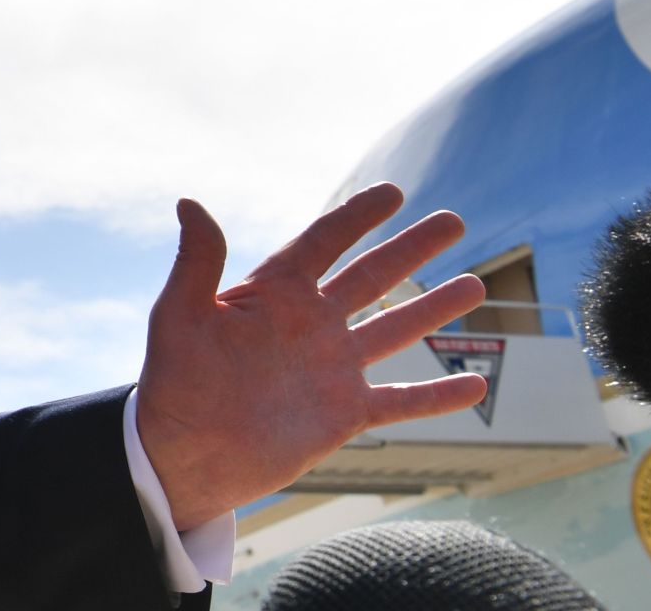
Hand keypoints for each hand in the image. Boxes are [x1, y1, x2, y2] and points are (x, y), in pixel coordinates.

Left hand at [135, 183, 487, 529]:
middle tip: (452, 221)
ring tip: (474, 286)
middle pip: (371, 276)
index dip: (356, 217)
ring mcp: (332, 368)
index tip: (392, 193)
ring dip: (433, 309)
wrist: (185, 457)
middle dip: (411, 249)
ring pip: (395, 329)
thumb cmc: (175, 383)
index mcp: (274, 294)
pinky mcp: (345, 414)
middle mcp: (310, 325)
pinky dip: (438, 395)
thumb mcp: (181, 316)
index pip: (323, 243)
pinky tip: (476, 385)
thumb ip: (197, 262)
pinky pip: (402, 401)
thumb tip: (190, 203)